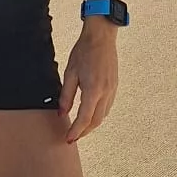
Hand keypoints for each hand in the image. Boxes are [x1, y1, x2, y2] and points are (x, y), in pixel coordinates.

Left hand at [57, 21, 118, 143]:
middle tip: (72, 137)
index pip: (84, 118)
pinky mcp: (114, 87)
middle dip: (84, 132)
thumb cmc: (84, 51)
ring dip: (91, 125)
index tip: (68, 138)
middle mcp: (105, 92)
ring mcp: (112, 90)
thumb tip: (62, 113)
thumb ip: (66, 95)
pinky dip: (98, 115)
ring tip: (80, 129)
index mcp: (93, 90)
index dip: (76, 131)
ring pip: (103, 116)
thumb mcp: (70, 73)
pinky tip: (90, 115)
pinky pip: (107, 107)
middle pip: (95, 121)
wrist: (101, 38)